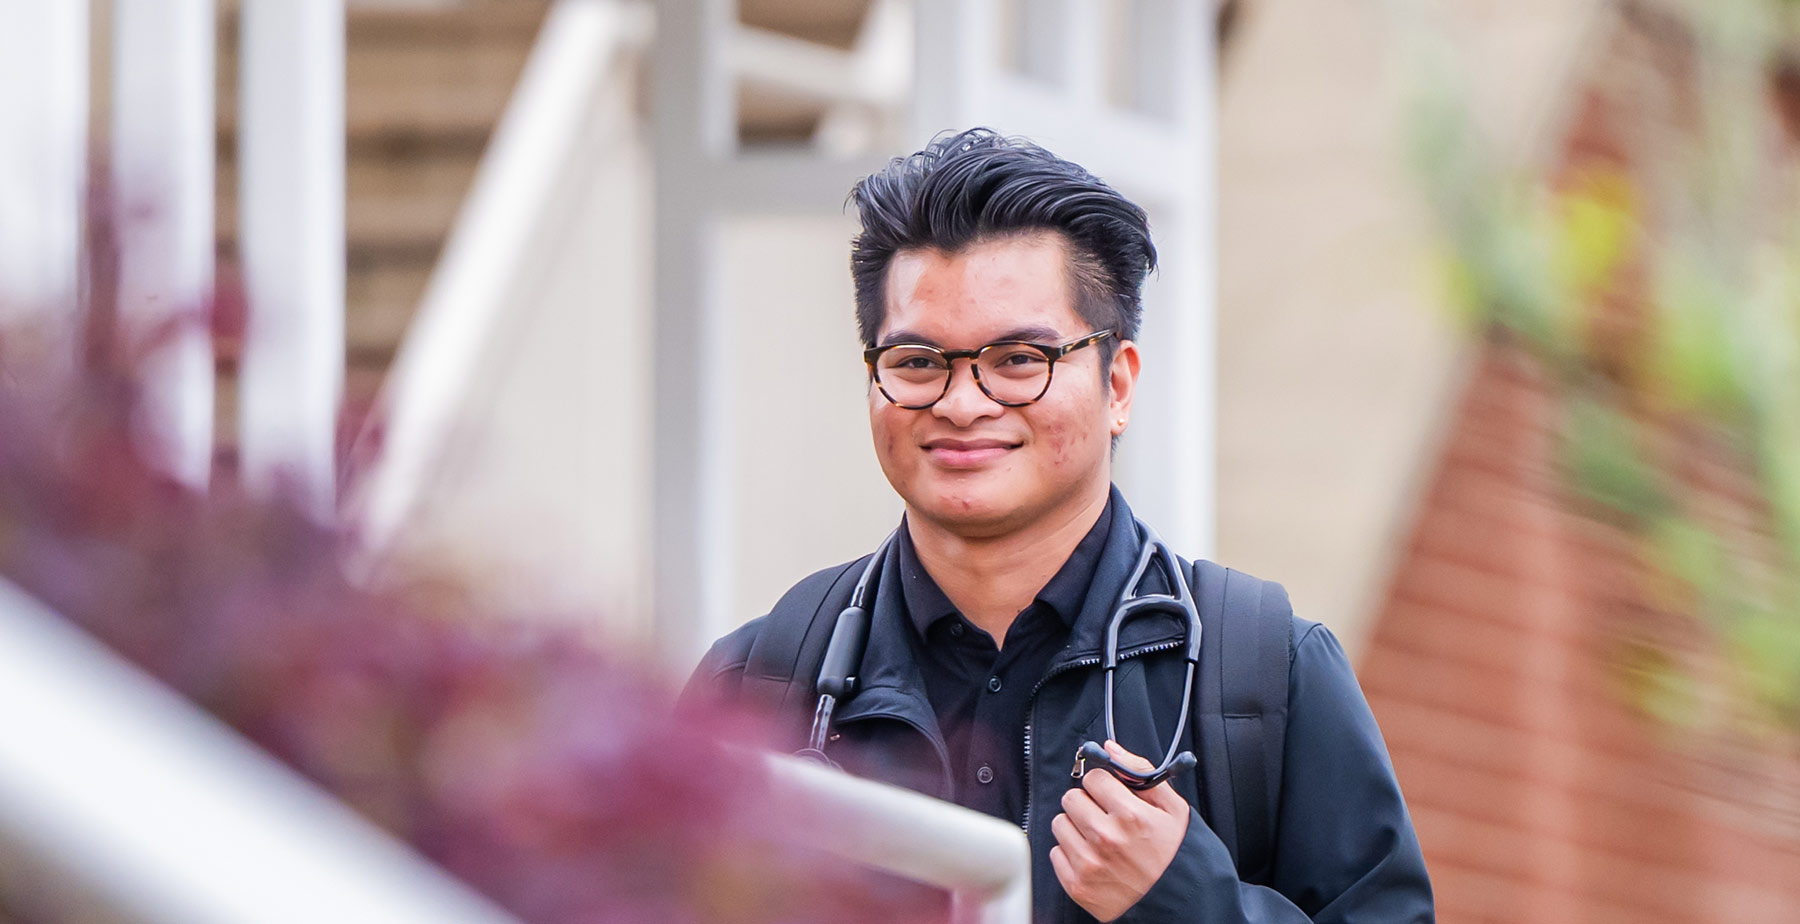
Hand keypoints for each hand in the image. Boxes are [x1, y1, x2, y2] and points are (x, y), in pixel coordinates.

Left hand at [1050, 741, 1190, 921]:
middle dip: (1088, 803)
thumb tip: (1110, 748)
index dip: (1104, 785)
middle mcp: (1106, 838)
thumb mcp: (1173, 810)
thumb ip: (1141, 772)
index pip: (1093, 778)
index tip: (1111, 795)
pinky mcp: (1077, 885)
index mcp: (1130, 815)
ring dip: (1077, 827)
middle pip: (1071, 798)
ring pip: (1060, 823)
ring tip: (1099, 839)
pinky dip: (1071, 853)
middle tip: (1105, 817)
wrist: (1177, 905)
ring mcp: (1089, 863)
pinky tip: (1094, 858)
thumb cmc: (1175, 856)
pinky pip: (1055, 853)